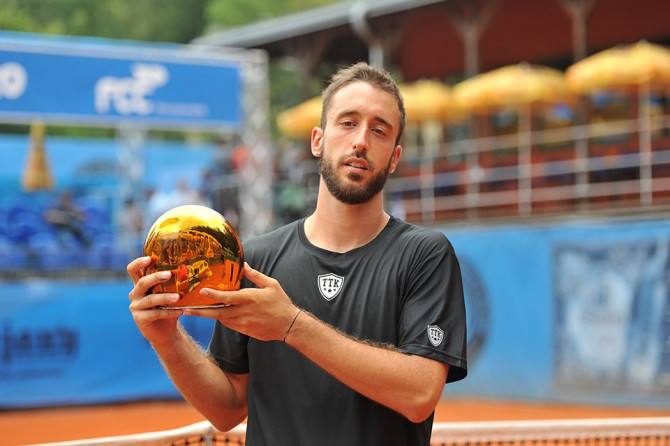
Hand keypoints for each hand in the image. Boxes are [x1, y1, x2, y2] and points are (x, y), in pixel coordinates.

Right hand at [127, 256, 183, 346]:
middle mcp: (135, 293)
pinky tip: (180, 311)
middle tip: (169, 274)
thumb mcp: (169, 293)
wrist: (165, 331)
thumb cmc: (168, 307)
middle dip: (156, 277)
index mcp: (140, 284)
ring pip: (150, 299)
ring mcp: (135, 307)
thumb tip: (191, 269)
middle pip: (142, 282)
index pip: (132, 270)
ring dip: (165, 297)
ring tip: (178, 297)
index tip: (150, 258)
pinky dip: (169, 312)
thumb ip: (173, 283)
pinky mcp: (139, 319)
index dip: (138, 263)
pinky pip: (155, 314)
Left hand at [185, 263, 299, 341]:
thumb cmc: (281, 303)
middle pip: (217, 313)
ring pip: (221, 319)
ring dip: (209, 315)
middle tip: (185, 309)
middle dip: (200, 311)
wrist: (288, 325)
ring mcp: (243, 323)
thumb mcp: (271, 285)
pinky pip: (229, 324)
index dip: (213, 295)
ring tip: (194, 311)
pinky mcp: (244, 331)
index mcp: (249, 299)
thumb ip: (255, 275)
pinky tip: (215, 314)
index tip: (201, 292)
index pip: (227, 297)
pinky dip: (221, 319)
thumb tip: (244, 265)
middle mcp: (243, 312)